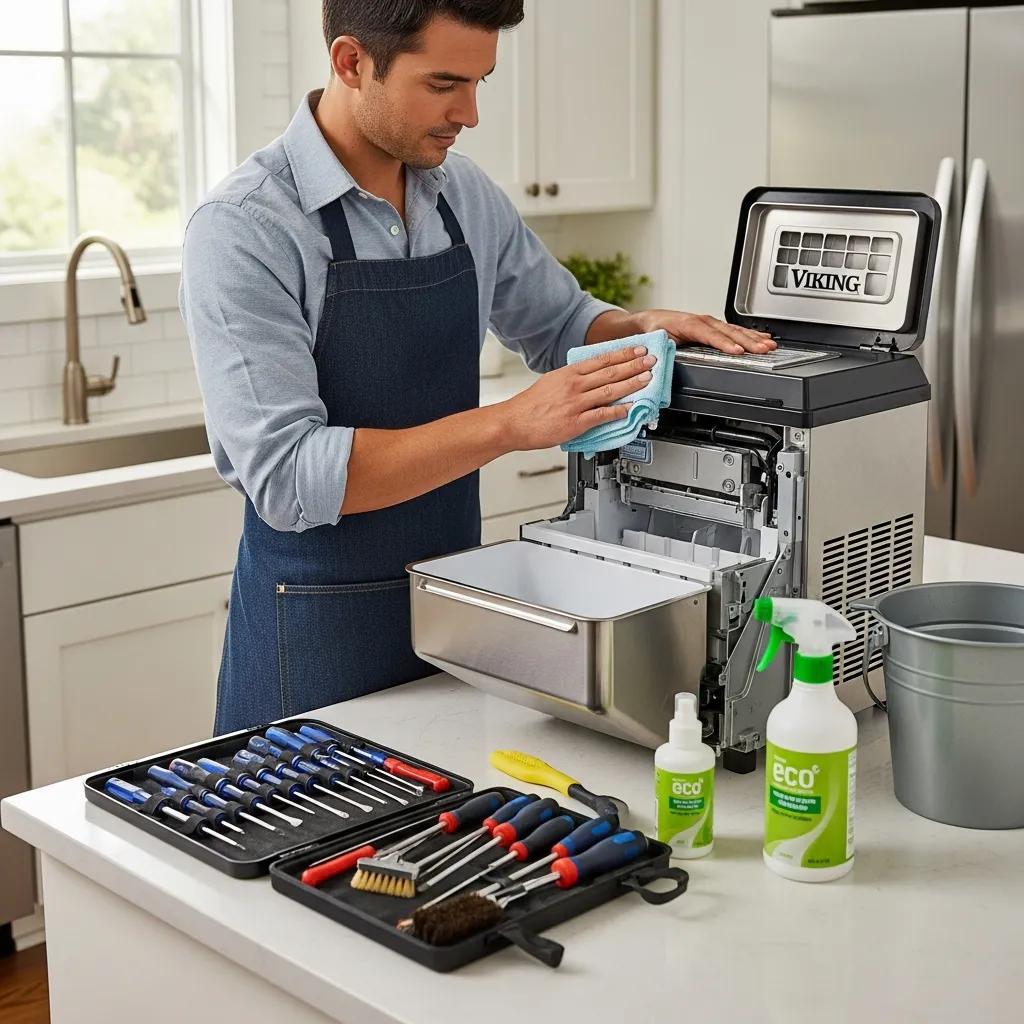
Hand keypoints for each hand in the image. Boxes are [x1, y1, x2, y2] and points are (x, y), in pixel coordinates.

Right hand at [497, 344, 656, 450]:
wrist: (513, 422)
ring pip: (609, 391)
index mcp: (568, 373)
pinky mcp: (575, 422)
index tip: (638, 349)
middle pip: (610, 372)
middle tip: (651, 360)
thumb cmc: (530, 405)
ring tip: (647, 379)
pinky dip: (618, 411)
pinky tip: (630, 409)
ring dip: (631, 384)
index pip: (601, 359)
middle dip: (634, 365)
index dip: (623, 353)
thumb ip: (572, 378)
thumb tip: (591, 376)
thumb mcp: (551, 381)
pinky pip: (601, 415)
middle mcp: (574, 385)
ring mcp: (575, 403)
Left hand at [635, 309, 774, 354]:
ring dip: (754, 338)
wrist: (651, 321)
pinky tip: (762, 337)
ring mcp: (710, 322)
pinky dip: (750, 334)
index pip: (711, 335)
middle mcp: (702, 321)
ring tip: (769, 344)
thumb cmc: (655, 330)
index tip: (738, 351)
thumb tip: (671, 357)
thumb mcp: (657, 340)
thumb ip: (666, 349)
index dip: (725, 343)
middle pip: (729, 332)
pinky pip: (734, 330)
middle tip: (764, 349)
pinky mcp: (713, 327)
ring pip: (735, 330)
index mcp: (689, 324)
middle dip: (748, 341)